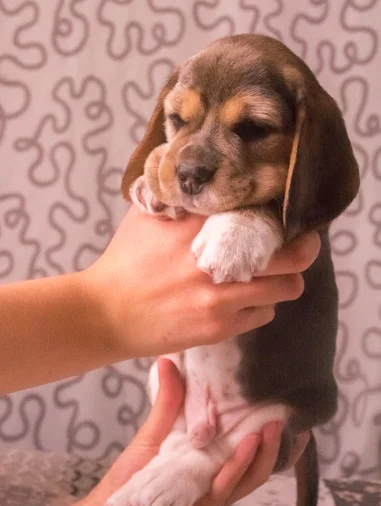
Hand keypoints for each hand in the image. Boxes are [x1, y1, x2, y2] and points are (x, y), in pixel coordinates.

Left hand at [81, 358, 309, 505]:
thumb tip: (168, 361)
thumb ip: (168, 401)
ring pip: (246, 478)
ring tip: (271, 429)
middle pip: (256, 466)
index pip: (248, 449)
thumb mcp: (155, 433)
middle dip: (274, 445)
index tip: (288, 413)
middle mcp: (216, 481)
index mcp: (210, 464)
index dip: (270, 435)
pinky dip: (236, 467)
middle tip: (289, 419)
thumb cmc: (133, 477)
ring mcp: (208, 498)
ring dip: (260, 453)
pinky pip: (222, 488)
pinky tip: (245, 447)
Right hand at [85, 205, 320, 358]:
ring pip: (286, 288)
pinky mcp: (220, 327)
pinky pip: (263, 315)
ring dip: (284, 281)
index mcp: (201, 226)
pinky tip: (242, 300)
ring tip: (271, 275)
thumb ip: (181, 195)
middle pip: (294, 255)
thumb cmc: (126, 260)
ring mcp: (222, 298)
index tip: (289, 216)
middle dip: (305, 249)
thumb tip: (210, 178)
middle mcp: (218, 261)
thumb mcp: (148, 214)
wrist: (106, 313)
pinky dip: (259, 306)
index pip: (267, 215)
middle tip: (302, 245)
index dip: (286, 216)